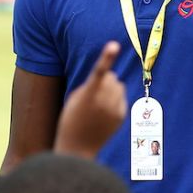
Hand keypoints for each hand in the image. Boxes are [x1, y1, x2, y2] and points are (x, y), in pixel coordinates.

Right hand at [54, 41, 124, 158]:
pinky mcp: (121, 116)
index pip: (99, 72)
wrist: (78, 148)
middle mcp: (104, 101)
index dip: (106, 57)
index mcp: (88, 95)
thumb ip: (91, 85)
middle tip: (92, 94)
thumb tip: (109, 78)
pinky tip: (103, 113)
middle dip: (105, 80)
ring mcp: (114, 109)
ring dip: (111, 89)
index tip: (114, 45)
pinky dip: (114, 101)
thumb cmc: (71, 120)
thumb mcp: (74, 99)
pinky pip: (121, 98)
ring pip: (118, 86)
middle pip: (112, 77)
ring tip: (98, 104)